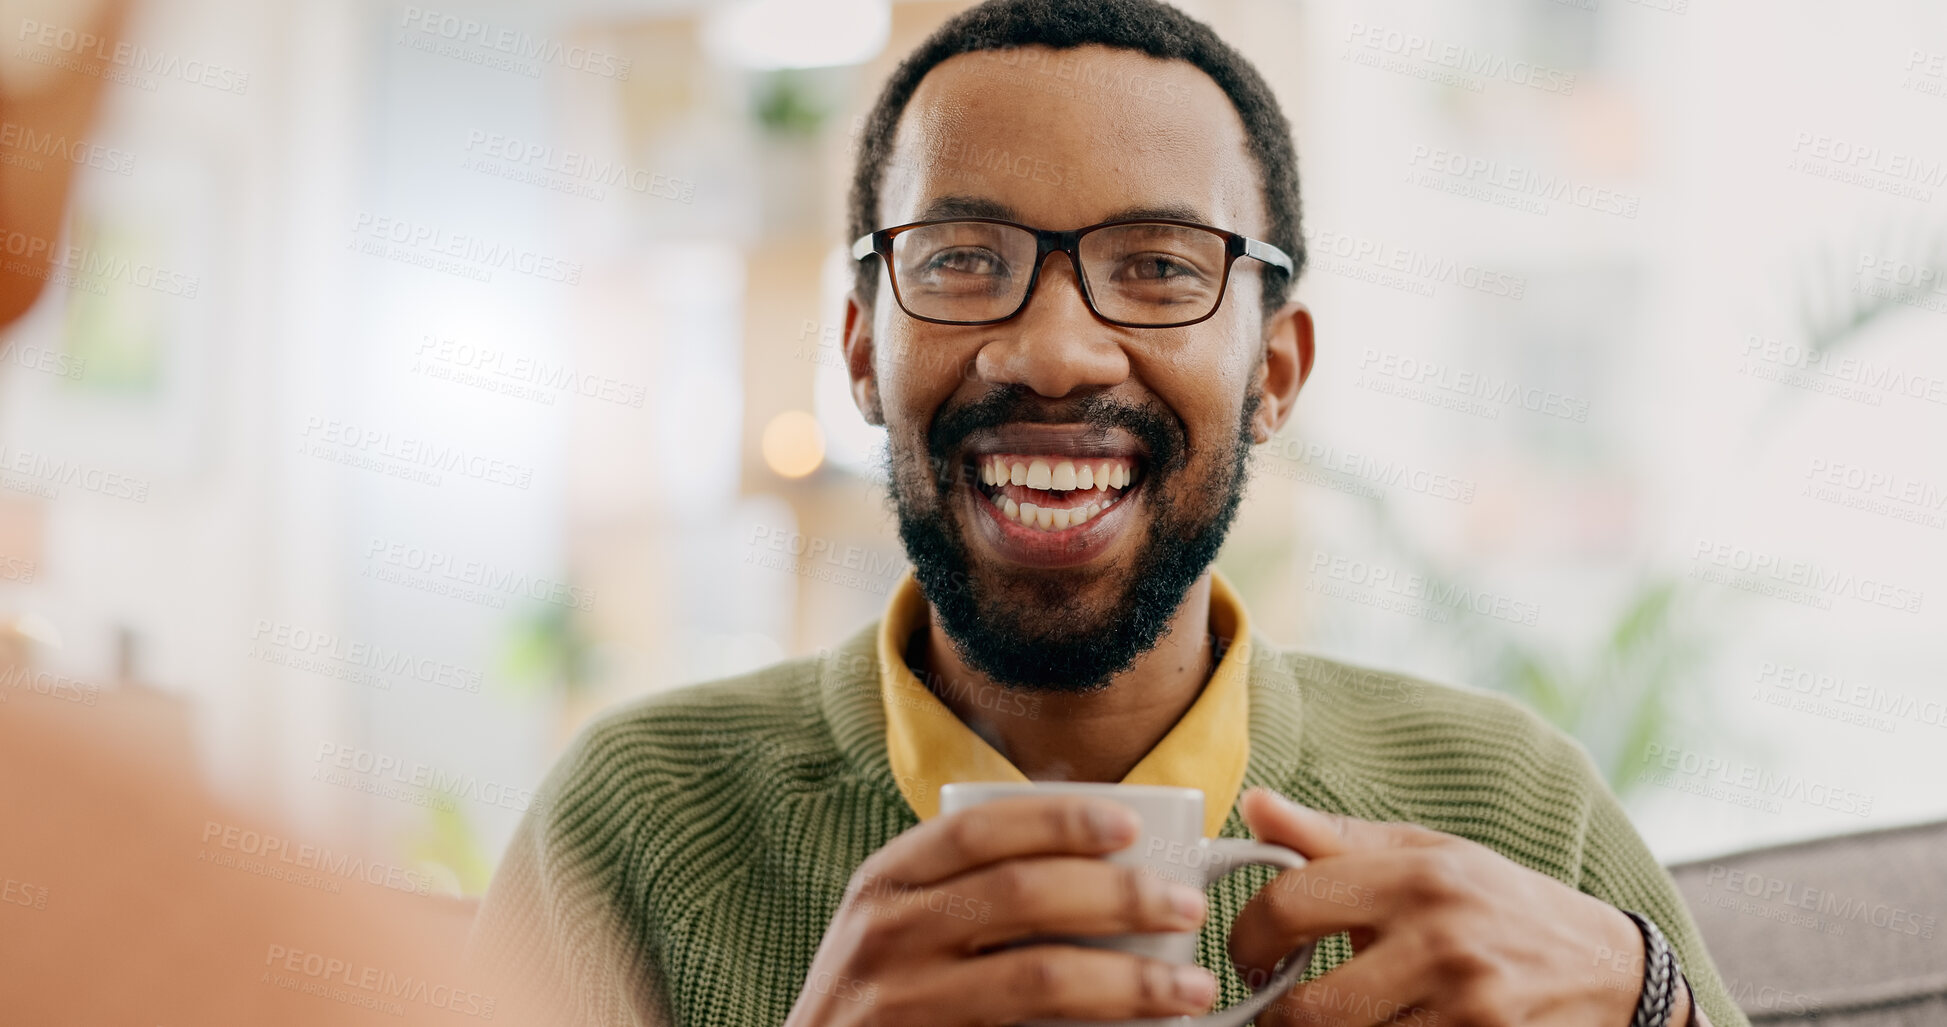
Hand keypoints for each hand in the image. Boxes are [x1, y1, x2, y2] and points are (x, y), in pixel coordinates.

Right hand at [784, 795, 1220, 1026]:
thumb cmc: (882, 990)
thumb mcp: (897, 922)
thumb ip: (964, 886)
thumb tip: (1101, 853)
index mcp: (886, 880)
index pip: (978, 828)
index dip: (1060, 820)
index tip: (1131, 825)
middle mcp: (887, 934)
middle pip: (1020, 894)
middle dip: (1118, 895)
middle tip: (1185, 905)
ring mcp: (904, 1004)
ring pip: (1038, 977)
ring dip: (1130, 982)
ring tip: (1191, 987)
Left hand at [1228, 788, 1664, 1026]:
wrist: (1608, 969)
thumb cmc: (1498, 902)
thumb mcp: (1425, 853)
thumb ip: (1332, 838)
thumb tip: (1253, 806)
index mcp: (1416, 876)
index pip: (1288, 905)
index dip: (1246, 935)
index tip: (1249, 951)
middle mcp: (1440, 941)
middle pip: (1306, 1009)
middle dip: (1276, 1014)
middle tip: (1277, 1002)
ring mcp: (1464, 1008)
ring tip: (1336, 1013)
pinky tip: (1387, 1023)